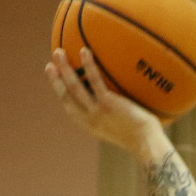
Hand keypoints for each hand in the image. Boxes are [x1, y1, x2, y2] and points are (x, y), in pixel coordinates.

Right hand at [47, 47, 165, 152]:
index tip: (54, 79)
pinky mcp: (108, 104)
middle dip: (55, 80)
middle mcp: (89, 119)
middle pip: (66, 96)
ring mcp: (97, 111)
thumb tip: (119, 99)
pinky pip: (95, 80)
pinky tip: (85, 51)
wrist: (147, 144)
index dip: (59, 92)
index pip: (70, 107)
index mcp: (90, 125)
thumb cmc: (141, 137)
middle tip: (49, 64)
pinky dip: (88, 65)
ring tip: (58, 51)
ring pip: (74, 86)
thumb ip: (114, 115)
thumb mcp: (122, 127)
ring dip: (64, 68)